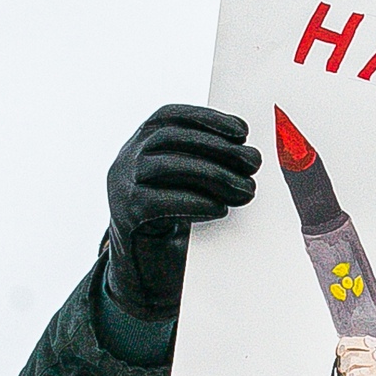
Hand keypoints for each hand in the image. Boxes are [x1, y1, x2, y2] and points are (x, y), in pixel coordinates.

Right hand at [102, 104, 260, 321]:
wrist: (141, 259)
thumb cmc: (172, 213)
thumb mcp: (183, 180)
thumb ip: (203, 161)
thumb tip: (249, 156)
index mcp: (140, 141)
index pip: (170, 116)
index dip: (206, 118)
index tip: (242, 131)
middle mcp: (126, 157)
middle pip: (171, 139)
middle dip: (218, 147)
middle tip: (253, 162)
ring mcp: (121, 185)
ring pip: (167, 166)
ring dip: (213, 174)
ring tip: (245, 188)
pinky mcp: (127, 214)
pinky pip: (160, 202)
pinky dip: (194, 202)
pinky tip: (220, 208)